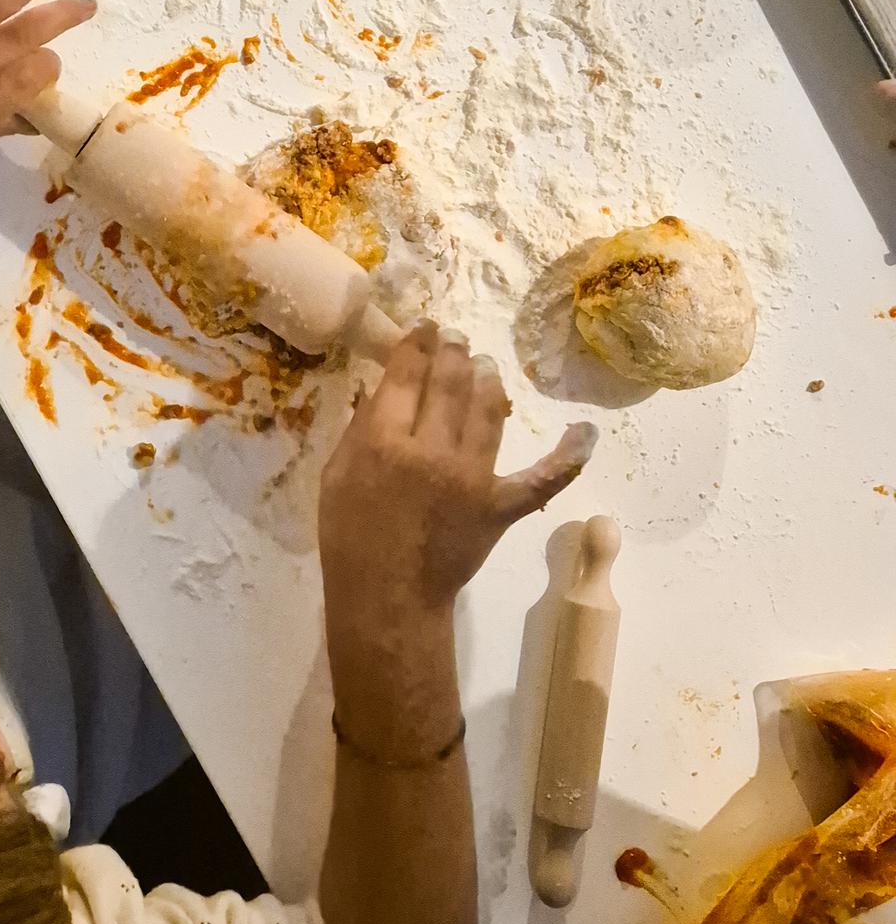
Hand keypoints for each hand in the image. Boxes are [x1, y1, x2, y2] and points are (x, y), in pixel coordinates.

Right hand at [318, 323, 595, 616]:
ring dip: (488, 380)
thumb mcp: (337, 475)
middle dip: (454, 352)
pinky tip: (586, 432)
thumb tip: (382, 386)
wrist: (389, 596)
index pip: (405, 375)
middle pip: (449, 384)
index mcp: (383, 442)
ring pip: (488, 411)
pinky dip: (568, 456)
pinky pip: (543, 478)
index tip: (425, 328)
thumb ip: (361, 428)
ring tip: (486, 366)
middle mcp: (431, 451)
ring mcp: (472, 478)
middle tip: (456, 339)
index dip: (417, 344)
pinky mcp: (501, 505)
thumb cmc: (350, 536)